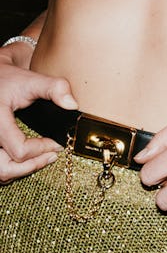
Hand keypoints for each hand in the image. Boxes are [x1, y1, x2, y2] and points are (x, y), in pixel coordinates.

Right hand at [0, 63, 77, 182]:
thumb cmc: (9, 80)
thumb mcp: (31, 80)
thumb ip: (54, 88)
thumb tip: (72, 105)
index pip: (19, 150)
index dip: (41, 149)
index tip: (56, 143)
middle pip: (6, 169)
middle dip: (32, 165)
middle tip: (51, 155)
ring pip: (1, 172)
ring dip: (22, 170)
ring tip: (42, 157)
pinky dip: (14, 168)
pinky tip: (29, 158)